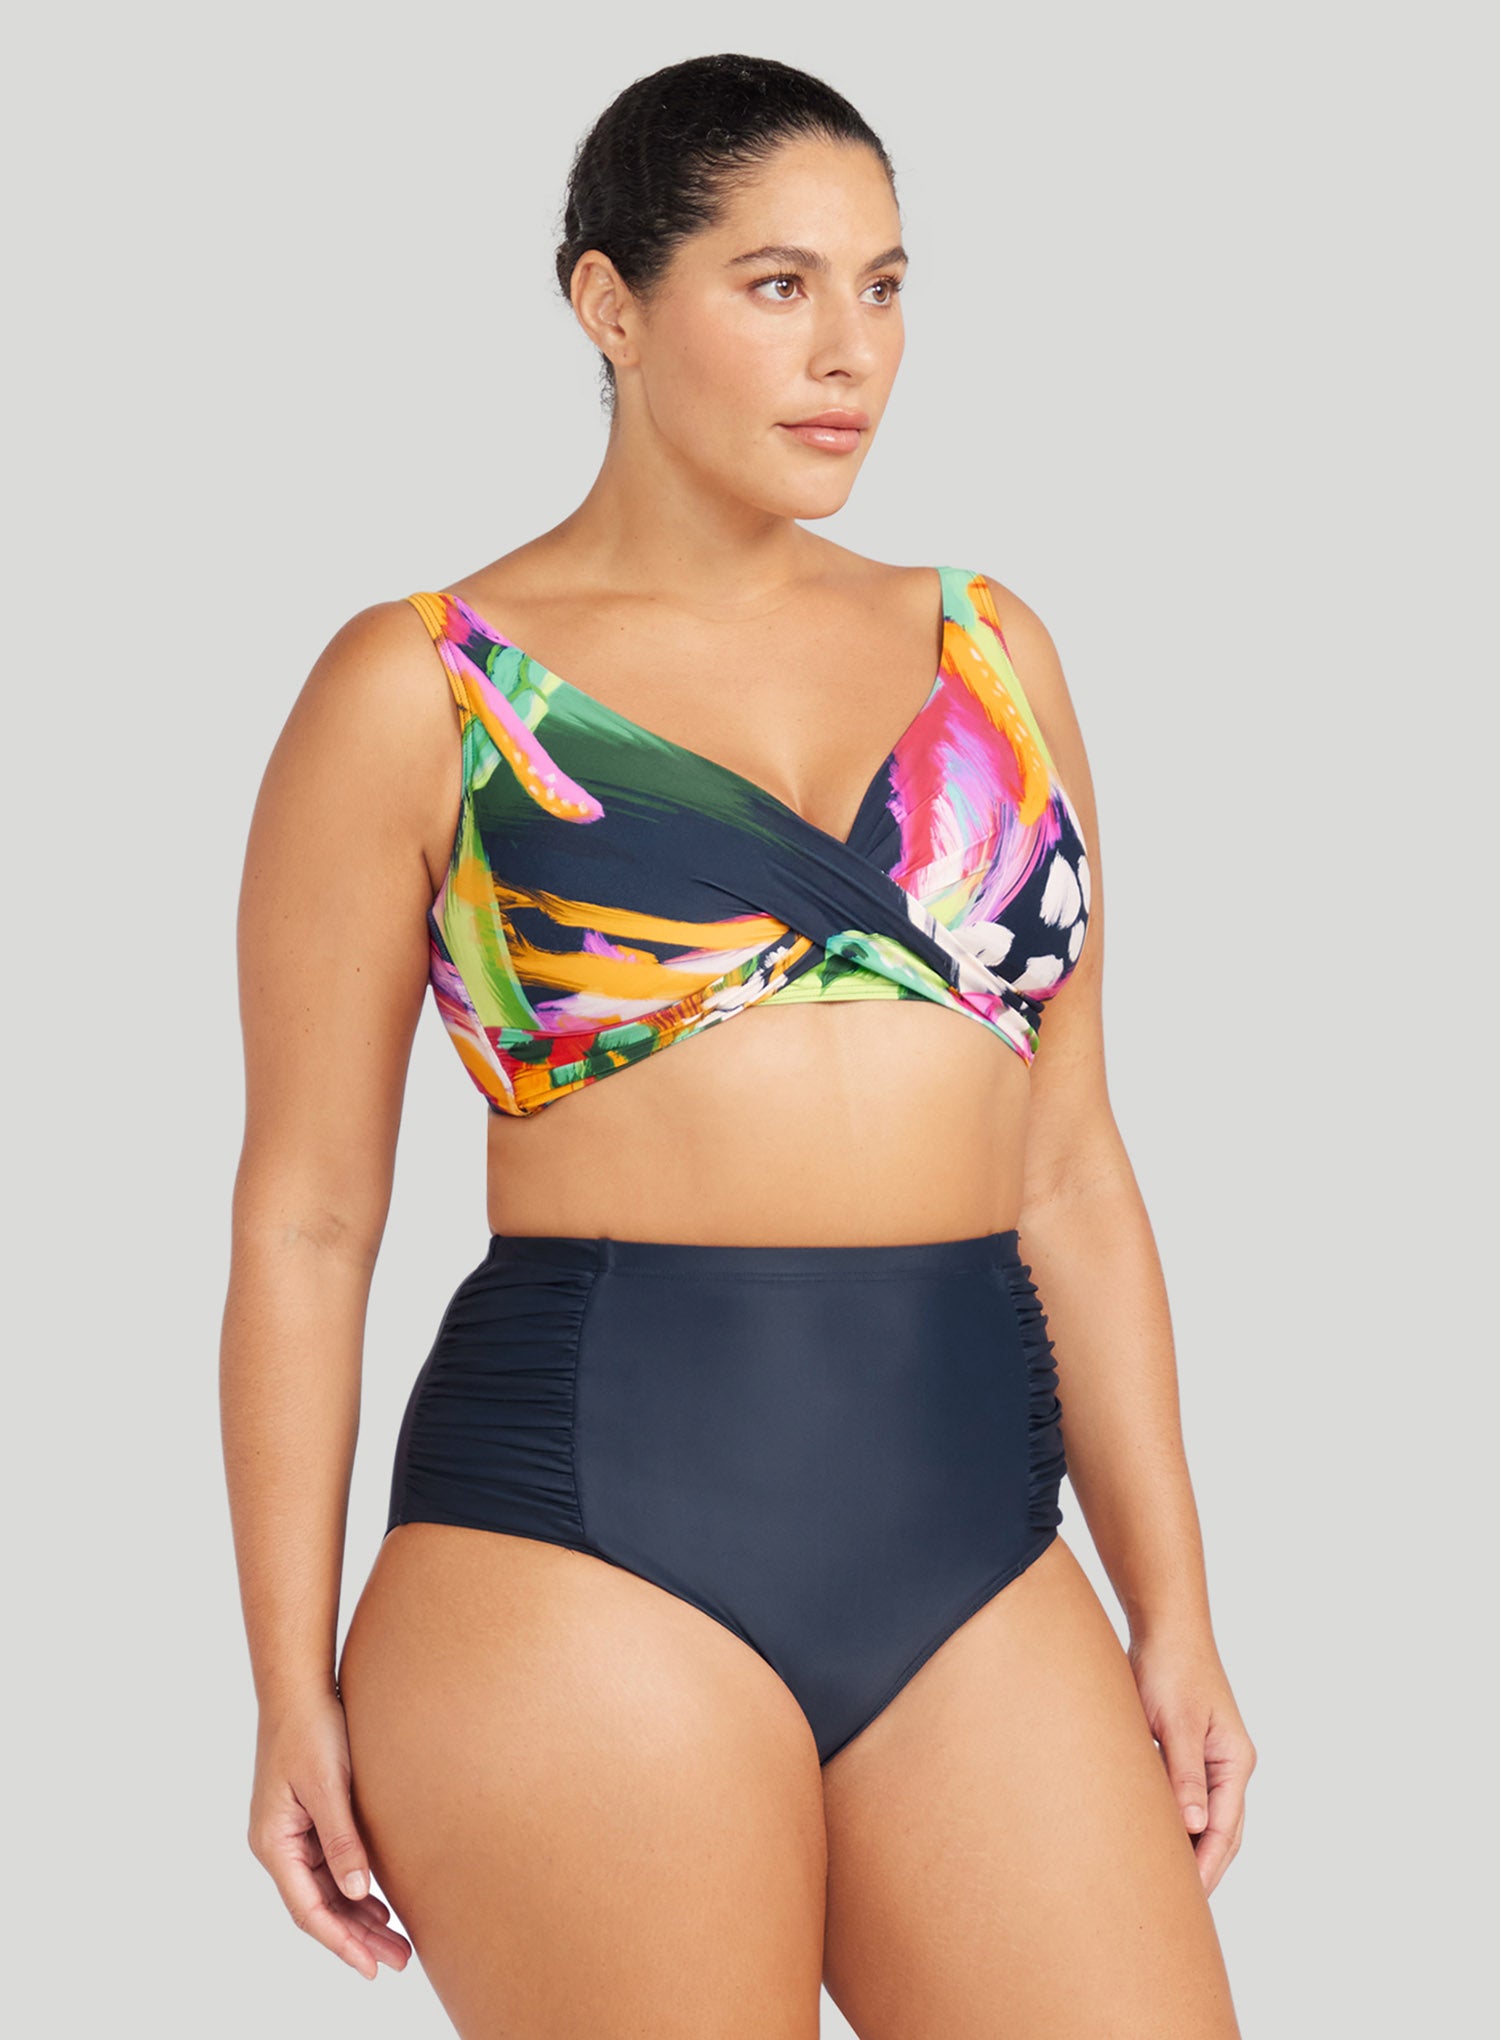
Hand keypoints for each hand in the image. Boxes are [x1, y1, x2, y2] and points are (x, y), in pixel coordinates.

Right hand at [247, 1689, 412, 1980]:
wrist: (300, 1687)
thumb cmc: (311, 1729)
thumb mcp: (330, 1785)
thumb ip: (342, 1839)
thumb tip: (356, 1893)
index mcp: (275, 1842)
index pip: (307, 1909)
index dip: (339, 1942)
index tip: (370, 1967)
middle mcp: (280, 1844)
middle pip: (319, 1906)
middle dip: (356, 1937)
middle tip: (397, 1961)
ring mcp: (294, 1833)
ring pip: (327, 1889)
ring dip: (359, 1916)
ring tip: (397, 1941)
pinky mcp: (310, 1819)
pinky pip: (332, 1866)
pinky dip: (355, 1887)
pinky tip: (380, 1903)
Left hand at [1127, 1634, 1256, 1895]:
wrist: (1164, 1626)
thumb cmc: (1170, 1667)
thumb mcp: (1175, 1722)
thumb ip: (1183, 1773)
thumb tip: (1193, 1825)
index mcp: (1234, 1761)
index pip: (1225, 1829)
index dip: (1207, 1865)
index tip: (1188, 1899)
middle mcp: (1228, 1764)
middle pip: (1221, 1831)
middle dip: (1203, 1868)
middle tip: (1175, 1908)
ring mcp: (1210, 1758)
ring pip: (1204, 1817)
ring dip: (1189, 1848)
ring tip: (1165, 1884)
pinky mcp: (1188, 1750)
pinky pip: (1187, 1797)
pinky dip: (1176, 1822)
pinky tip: (1154, 1839)